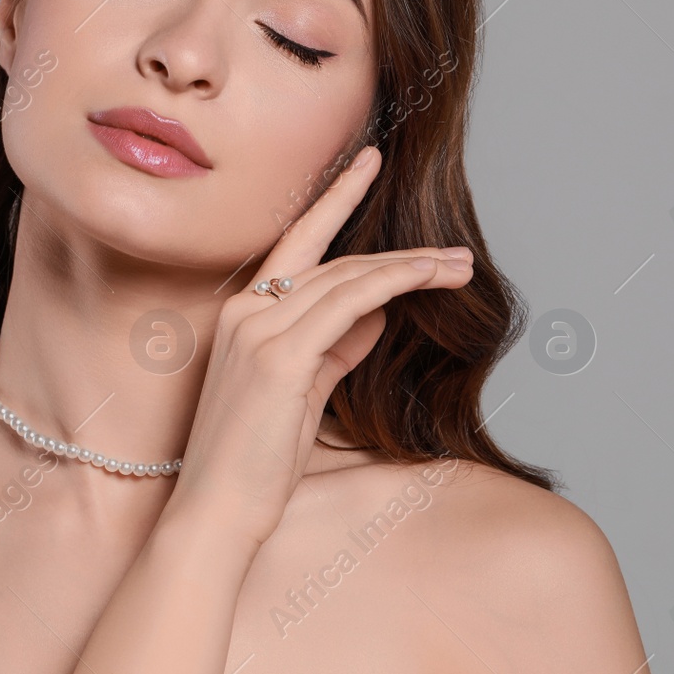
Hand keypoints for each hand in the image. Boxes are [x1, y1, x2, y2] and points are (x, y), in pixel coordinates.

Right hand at [168, 144, 473, 543]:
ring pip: (347, 278)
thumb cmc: (252, 463)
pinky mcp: (280, 357)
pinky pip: (348, 305)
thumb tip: (374, 316)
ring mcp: (260, 331)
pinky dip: (392, 287)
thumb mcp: (300, 396)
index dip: (334, 201)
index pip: (297, 246)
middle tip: (454, 253)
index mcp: (241, 316)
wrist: (215, 510)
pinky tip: (425, 283)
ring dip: (409, 268)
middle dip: (398, 252)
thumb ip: (333, 351)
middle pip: (332, 260)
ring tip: (458, 268)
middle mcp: (246, 313)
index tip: (367, 163)